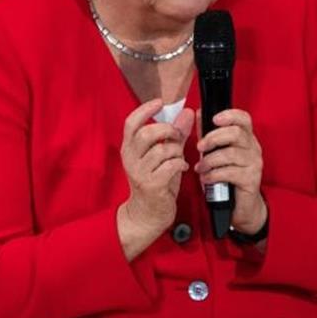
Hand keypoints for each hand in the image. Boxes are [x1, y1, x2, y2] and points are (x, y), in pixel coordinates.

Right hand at [118, 99, 194, 243]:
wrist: (147, 214)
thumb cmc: (156, 182)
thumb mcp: (163, 156)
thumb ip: (175, 134)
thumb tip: (187, 112)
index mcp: (130, 148)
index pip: (131, 123)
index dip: (145, 109)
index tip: (160, 103)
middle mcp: (131, 158)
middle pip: (147, 133)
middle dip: (168, 130)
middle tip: (177, 136)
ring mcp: (140, 172)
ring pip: (162, 149)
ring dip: (177, 150)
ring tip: (179, 157)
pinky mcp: (152, 184)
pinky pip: (170, 165)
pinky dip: (180, 163)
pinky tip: (182, 168)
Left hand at [195, 109, 266, 233]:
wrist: (241, 207)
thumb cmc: (228, 179)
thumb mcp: (218, 154)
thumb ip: (210, 135)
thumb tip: (198, 114)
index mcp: (246, 139)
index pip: (244, 119)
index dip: (230, 115)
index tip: (214, 119)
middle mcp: (253, 149)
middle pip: (236, 133)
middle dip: (213, 138)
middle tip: (200, 147)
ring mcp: (254, 164)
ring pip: (230, 154)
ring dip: (210, 161)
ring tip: (200, 168)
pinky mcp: (251, 179)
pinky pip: (230, 172)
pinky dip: (213, 174)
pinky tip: (206, 178)